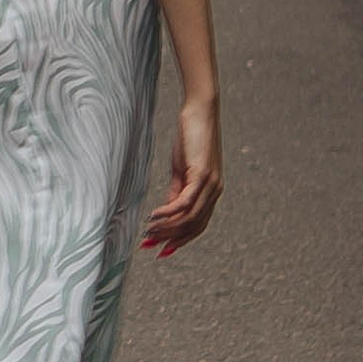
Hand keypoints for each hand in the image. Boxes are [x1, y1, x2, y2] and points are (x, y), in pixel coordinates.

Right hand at [141, 92, 221, 254]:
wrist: (201, 111)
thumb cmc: (191, 137)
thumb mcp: (181, 169)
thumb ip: (176, 191)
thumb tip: (167, 213)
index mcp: (211, 192)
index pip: (197, 225)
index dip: (179, 240)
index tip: (160, 250)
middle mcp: (214, 191)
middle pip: (193, 226)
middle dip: (170, 239)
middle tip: (148, 245)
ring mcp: (210, 184)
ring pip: (189, 218)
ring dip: (167, 228)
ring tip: (148, 232)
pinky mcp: (202, 174)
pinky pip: (185, 202)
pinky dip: (168, 212)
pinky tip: (154, 215)